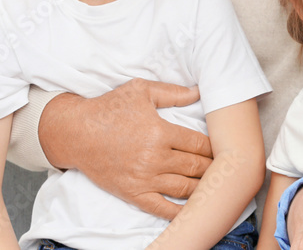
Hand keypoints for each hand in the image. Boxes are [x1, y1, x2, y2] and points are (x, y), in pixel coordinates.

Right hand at [39, 78, 212, 218]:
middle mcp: (155, 158)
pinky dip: (179, 212)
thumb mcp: (141, 91)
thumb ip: (173, 92)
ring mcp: (144, 178)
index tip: (226, 148)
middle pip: (196, 167)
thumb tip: (199, 90)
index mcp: (161, 132)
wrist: (75, 133)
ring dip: (203, 188)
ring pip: (184, 188)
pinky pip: (160, 207)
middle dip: (213, 167)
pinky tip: (192, 211)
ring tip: (216, 185)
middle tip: (227, 168)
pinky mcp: (132, 192)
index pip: (200, 144)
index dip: (216, 147)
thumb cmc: (109, 108)